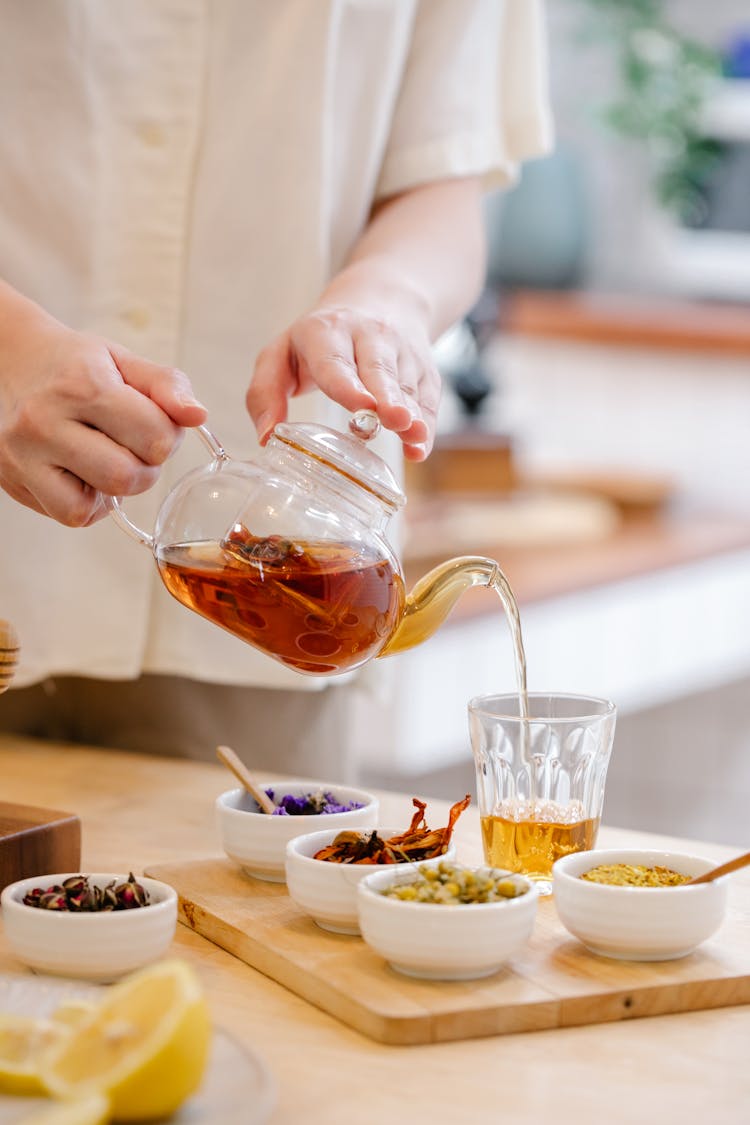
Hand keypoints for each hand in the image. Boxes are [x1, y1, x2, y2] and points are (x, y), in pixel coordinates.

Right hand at [0, 292, 206, 525]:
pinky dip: (86, 504)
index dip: (168, 437)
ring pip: (91, 506)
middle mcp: (46, 420)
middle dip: (143, 468)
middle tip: (130, 446)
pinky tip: (82, 475)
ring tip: (104, 460)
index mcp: (82, 384)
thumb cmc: (72, 364)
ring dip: (113, 491)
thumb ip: (166, 385)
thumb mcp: (121, 361)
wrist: (6, 358)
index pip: (156, 438)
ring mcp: (24, 453)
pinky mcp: (13, 477)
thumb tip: (198, 416)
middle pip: (126, 477)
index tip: (152, 424)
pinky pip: (67, 515)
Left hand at [246, 298, 439, 460]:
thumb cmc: (321, 339)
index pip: (335, 361)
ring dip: (412, 413)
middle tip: (394, 419)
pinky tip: (420, 445)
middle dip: (388, 397)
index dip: (348, 385)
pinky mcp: (423, 368)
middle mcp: (369, 336)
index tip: (360, 406)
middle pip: (379, 370)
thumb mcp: (281, 354)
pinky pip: (427, 398)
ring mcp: (400, 351)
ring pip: (406, 385)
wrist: (381, 298)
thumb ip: (264, 393)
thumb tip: (267, 438)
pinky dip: (426, 422)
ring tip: (414, 436)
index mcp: (325, 332)